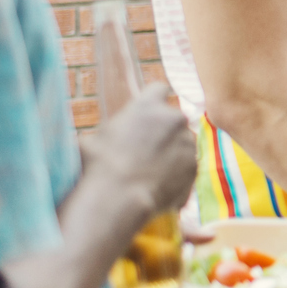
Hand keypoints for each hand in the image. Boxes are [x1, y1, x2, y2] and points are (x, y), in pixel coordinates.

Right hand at [83, 83, 195, 218]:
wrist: (118, 198)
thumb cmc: (98, 166)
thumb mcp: (92, 140)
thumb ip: (108, 132)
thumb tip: (96, 138)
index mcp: (149, 105)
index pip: (159, 89)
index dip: (154, 100)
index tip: (149, 112)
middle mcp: (173, 119)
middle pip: (172, 119)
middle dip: (163, 130)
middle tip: (145, 150)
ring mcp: (187, 142)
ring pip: (182, 142)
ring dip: (171, 152)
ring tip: (149, 172)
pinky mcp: (194, 165)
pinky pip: (186, 166)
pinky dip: (176, 173)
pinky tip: (157, 186)